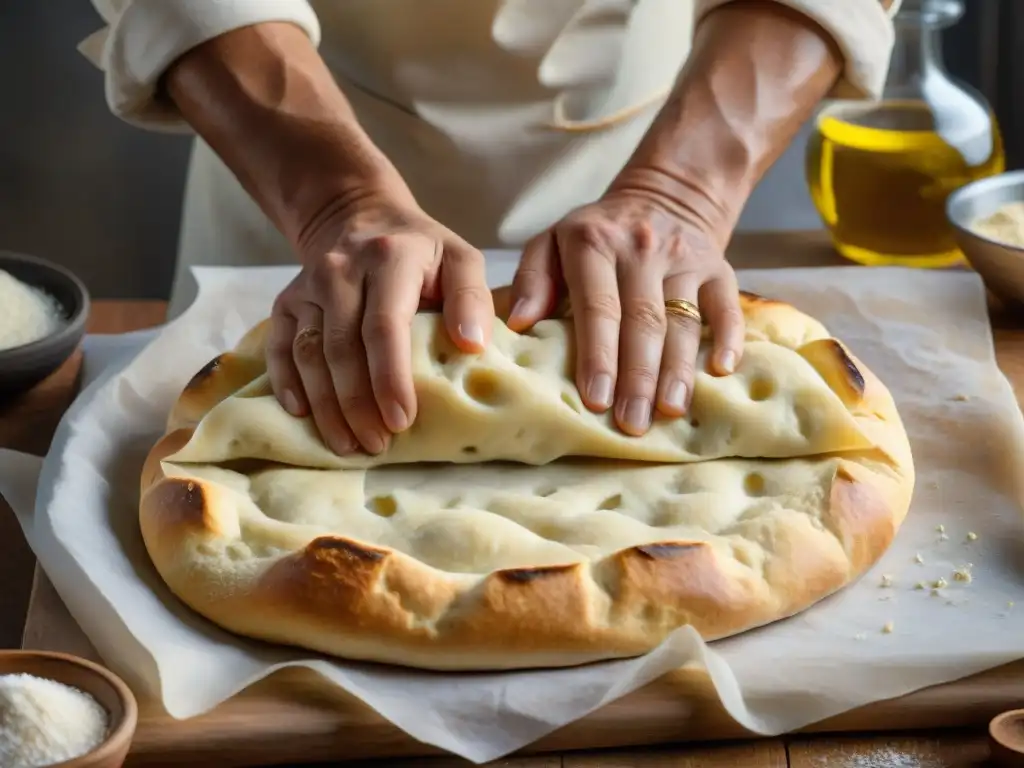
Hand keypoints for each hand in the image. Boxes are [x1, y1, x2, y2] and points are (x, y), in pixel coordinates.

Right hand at [267, 195, 493, 454]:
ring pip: (308, 353)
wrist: (359, 217)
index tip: (401, 420)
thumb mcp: (459, 258)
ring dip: (325, 405)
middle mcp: (341, 270)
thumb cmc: (420, 251)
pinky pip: (280, 348)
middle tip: (376, 446)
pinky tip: (303, 416)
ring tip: (346, 445)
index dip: (390, 377)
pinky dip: (287, 384)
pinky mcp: (286, 301)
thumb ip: (472, 298)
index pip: (384, 326)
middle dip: (357, 404)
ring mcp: (308, 286)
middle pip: (342, 348)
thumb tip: (472, 345)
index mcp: (389, 259)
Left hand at [507, 184, 743, 436]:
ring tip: (669, 411)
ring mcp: (684, 258)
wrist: (665, 195)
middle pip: (642, 321)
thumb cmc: (598, 234)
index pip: (598, 307)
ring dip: (677, 370)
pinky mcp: (718, 268)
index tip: (596, 400)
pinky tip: (722, 371)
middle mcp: (641, 249)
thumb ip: (531, 278)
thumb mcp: (552, 241)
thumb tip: (518, 323)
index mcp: (595, 244)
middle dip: (637, 377)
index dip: (598, 356)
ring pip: (683, 321)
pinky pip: (727, 305)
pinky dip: (729, 337)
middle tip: (632, 423)